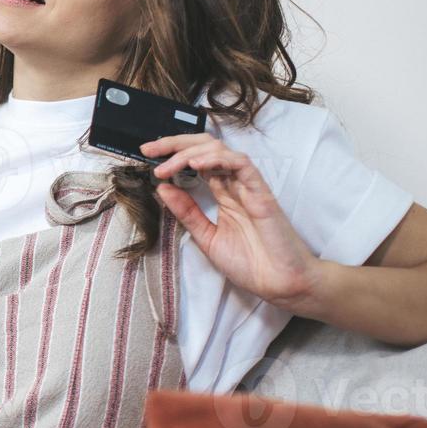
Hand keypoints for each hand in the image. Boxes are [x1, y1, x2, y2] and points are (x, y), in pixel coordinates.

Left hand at [140, 133, 323, 310]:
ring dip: (190, 153)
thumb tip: (162, 188)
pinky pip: (242, 165)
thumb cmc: (251, 263)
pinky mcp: (262, 193)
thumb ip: (187, 213)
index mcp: (222, 193)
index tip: (147, 155)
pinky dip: (218, 159)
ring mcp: (248, 187)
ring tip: (167, 165)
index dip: (172, 153)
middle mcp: (234, 185)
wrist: (279, 283)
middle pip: (205, 147)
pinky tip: (196, 165)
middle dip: (175, 144)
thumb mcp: (207, 237)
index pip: (196, 160)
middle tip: (149, 150)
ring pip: (220, 151)